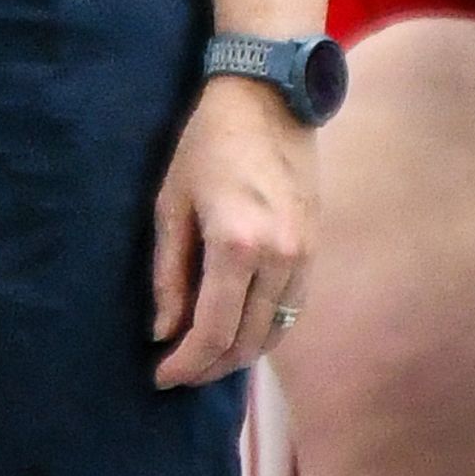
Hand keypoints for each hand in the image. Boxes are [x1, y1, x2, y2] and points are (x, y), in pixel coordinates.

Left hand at [152, 73, 316, 388]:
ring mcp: (304, 254)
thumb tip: (164, 332)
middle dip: (210, 368)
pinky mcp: (315, 248)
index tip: (160, 377)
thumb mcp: (171, 205)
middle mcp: (279, 257)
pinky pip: (292, 309)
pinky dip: (264, 330)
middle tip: (178, 375)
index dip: (186, 364)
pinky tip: (237, 331)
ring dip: (238, 355)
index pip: (213, 331)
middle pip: (247, 342)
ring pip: (275, 332)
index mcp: (237, 245)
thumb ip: (168, 274)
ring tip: (204, 359)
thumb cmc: (207, 145)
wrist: (269, 98)